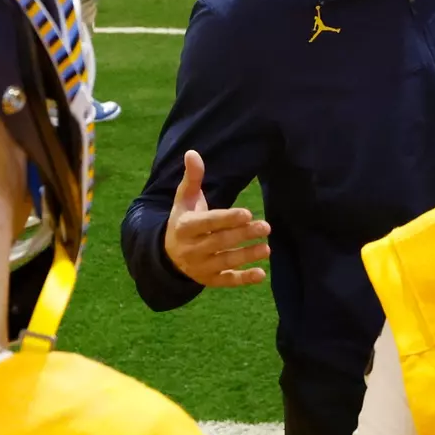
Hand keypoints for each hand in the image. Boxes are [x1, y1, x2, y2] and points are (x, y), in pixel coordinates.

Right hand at [163, 150, 270, 287]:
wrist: (168, 255)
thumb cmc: (183, 220)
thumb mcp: (184, 200)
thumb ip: (192, 178)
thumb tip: (192, 152)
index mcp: (184, 227)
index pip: (207, 223)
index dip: (226, 218)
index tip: (247, 213)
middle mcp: (191, 249)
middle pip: (220, 242)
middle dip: (243, 235)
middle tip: (266, 226)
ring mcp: (200, 267)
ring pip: (225, 262)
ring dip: (246, 256)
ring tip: (267, 248)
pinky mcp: (210, 280)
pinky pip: (227, 281)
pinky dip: (243, 279)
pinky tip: (261, 274)